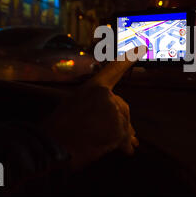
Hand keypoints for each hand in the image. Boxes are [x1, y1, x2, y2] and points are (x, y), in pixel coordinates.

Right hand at [40, 46, 146, 170]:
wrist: (53, 146)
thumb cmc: (59, 127)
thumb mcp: (73, 105)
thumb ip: (96, 105)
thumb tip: (111, 113)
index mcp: (94, 87)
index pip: (114, 70)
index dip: (128, 59)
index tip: (142, 48)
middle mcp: (106, 95)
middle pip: (122, 108)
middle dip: (118, 121)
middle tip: (104, 132)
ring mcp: (113, 111)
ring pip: (123, 124)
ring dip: (118, 135)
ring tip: (101, 142)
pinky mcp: (117, 127)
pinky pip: (126, 138)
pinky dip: (122, 145)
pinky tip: (114, 148)